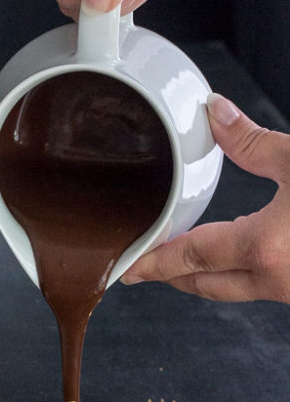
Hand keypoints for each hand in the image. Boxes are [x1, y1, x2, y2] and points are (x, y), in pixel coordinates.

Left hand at [121, 95, 289, 303]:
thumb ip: (253, 141)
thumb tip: (217, 112)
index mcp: (264, 249)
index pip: (188, 258)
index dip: (153, 262)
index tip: (126, 268)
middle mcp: (275, 280)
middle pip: (205, 285)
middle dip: (173, 275)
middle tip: (148, 263)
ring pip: (234, 289)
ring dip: (207, 276)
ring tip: (186, 254)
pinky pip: (262, 286)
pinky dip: (240, 272)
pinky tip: (242, 251)